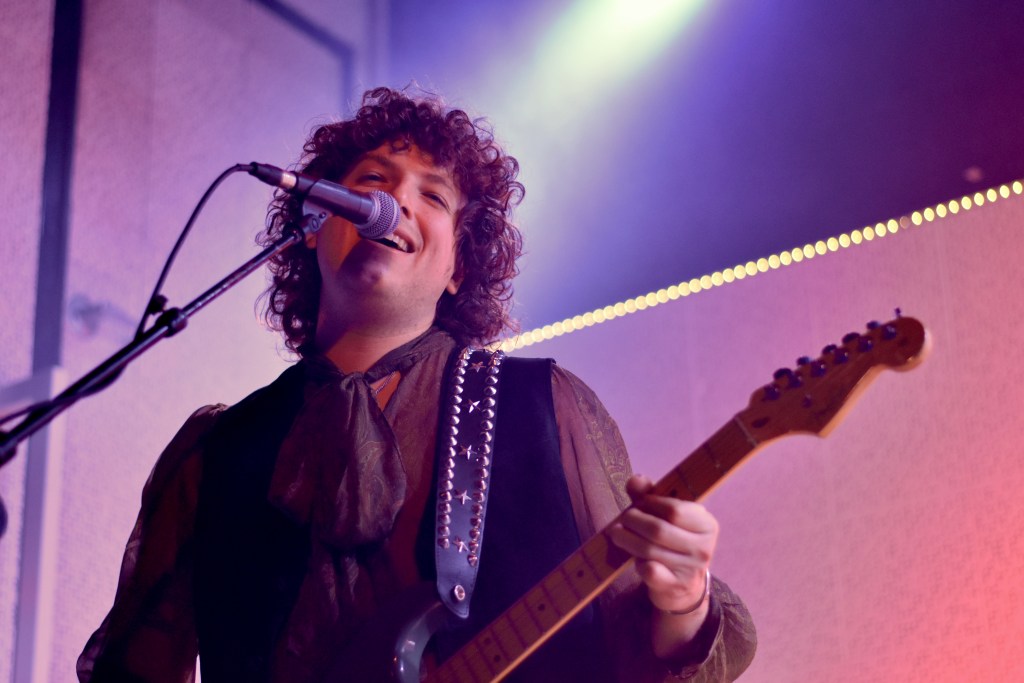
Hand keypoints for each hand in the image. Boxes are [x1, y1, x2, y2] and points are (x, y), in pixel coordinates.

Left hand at [608, 474, 717, 613]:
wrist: (684, 584)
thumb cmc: (673, 540)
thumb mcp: (667, 516)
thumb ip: (649, 494)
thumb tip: (635, 480)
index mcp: (707, 524)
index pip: (674, 509)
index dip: (651, 503)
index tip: (640, 503)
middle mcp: (703, 548)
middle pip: (658, 529)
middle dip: (633, 521)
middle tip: (622, 519)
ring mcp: (690, 570)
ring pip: (649, 550)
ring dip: (627, 539)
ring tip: (617, 533)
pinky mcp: (675, 587)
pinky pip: (649, 571)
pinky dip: (637, 562)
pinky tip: (633, 557)